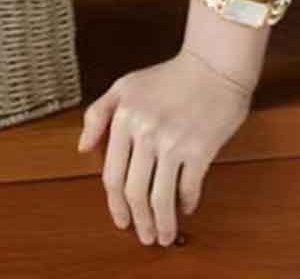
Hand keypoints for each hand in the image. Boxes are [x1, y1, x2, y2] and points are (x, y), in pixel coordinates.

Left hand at [76, 48, 253, 245]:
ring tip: (165, 235)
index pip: (112, 176)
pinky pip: (189, 185)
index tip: (121, 220)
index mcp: (124, 118)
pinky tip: (188, 207)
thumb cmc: (171, 74)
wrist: (215, 62)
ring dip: (162, 222)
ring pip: (160, 196)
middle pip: (135, 192)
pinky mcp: (201, 147)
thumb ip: (98, 114)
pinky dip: (187, 201)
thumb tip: (83, 148)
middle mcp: (145, 132)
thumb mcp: (126, 85)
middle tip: (145, 236)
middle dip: (139, 221)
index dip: (115, 205)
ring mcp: (173, 141)